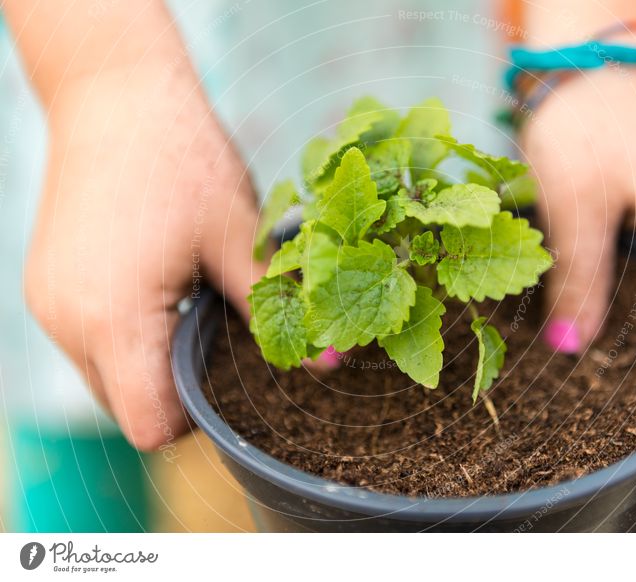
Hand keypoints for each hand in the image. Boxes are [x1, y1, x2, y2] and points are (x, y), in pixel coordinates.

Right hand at [24, 68, 263, 449]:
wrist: (114, 93)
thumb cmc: (180, 158)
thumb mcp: (237, 237)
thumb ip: (277, 306)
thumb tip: (330, 361)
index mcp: (115, 320)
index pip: (152, 426)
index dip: (200, 419)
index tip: (235, 382)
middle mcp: (69, 323)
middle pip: (129, 409)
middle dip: (179, 391)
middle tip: (222, 339)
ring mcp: (49, 305)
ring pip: (107, 378)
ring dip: (152, 362)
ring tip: (190, 307)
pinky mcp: (45, 286)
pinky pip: (90, 343)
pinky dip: (127, 337)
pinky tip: (161, 292)